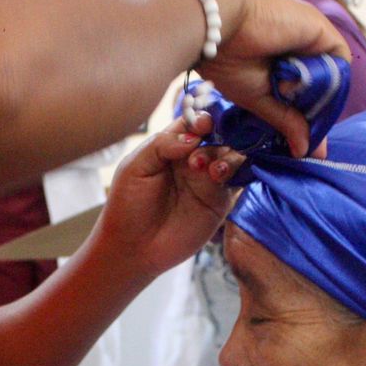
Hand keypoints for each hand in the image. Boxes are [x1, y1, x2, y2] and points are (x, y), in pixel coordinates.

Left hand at [95, 111, 242, 279]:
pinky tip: (220, 174)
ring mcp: (209, 180)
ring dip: (225, 155)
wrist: (132, 247)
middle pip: (220, 135)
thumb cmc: (127, 204)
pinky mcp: (220, 202)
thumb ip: (163, 144)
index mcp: (173, 145)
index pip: (194, 122)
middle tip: (199, 152)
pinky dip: (235, 172)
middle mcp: (195, 159)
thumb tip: (194, 136)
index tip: (202, 124)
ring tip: (205, 168)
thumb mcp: (136, 166)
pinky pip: (238, 181)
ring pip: (232, 155)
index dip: (201, 118)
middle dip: (218, 136)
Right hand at [196, 0, 349, 156]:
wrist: (213, 25)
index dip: (309, 111)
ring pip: (333, 72)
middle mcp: (300, 42)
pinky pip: (338, 58)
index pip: (310, 88)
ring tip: (289, 98)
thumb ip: (286, 120)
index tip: (302, 132)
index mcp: (282, 55)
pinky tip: (299, 84)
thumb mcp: (258, 98)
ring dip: (318, 93)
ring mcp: (311, 33)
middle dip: (317, 107)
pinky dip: (325, 77)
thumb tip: (306, 152)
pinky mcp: (320, 27)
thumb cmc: (225, 59)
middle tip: (303, 127)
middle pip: (324, 82)